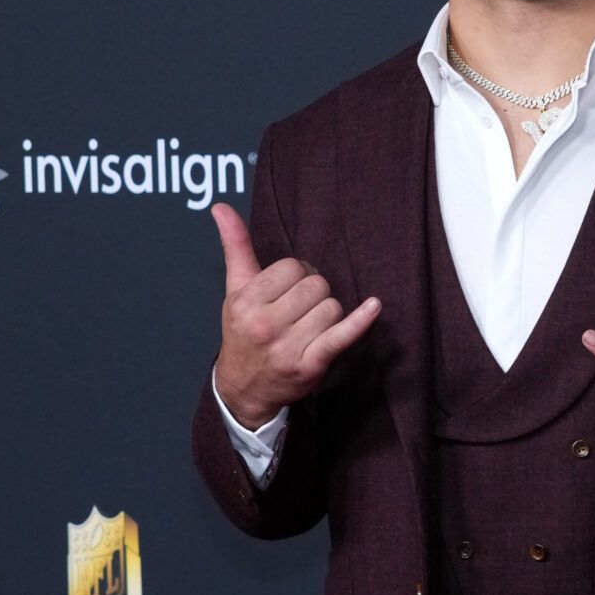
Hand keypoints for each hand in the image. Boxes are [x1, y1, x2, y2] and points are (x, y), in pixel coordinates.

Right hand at [211, 203, 380, 429]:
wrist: (244, 388)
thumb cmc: (242, 332)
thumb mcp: (235, 289)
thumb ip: (236, 246)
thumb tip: (221, 207)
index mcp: (246, 301)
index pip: (292, 267)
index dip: (297, 275)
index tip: (288, 290)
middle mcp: (265, 324)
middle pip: (316, 286)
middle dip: (313, 294)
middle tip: (299, 310)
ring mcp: (288, 347)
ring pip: (331, 308)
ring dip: (327, 314)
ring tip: (308, 327)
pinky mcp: (309, 365)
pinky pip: (341, 336)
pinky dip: (360, 321)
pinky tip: (373, 306)